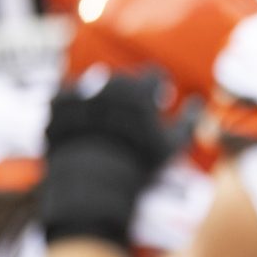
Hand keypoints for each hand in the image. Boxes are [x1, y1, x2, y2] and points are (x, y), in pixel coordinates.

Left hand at [40, 70, 175, 246]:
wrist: (90, 182)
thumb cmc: (138, 164)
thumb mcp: (173, 147)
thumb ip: (190, 121)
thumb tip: (198, 101)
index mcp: (141, 92)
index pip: (154, 75)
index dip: (158, 87)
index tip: (159, 98)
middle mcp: (111, 85)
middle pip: (125, 80)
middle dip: (130, 94)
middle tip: (130, 116)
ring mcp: (84, 91)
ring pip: (96, 85)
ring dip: (102, 99)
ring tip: (104, 122)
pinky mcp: (58, 102)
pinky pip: (66, 93)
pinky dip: (73, 104)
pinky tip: (80, 121)